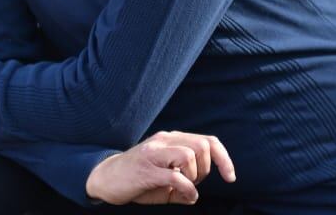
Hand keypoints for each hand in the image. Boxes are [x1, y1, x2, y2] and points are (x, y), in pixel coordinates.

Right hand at [85, 131, 234, 205]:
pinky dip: (186, 188)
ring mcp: (154, 153)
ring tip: (182, 187)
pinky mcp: (146, 169)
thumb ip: (182, 186)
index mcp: (171, 140)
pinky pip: (175, 175)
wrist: (105, 179)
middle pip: (202, 146)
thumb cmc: (137, 180)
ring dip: (194, 177)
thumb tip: (195, 196)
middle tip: (193, 182)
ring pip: (189, 155)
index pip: (208, 141)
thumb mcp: (163, 182)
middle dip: (206, 169)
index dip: (224, 158)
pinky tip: (182, 194)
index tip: (230, 177)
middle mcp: (164, 141)